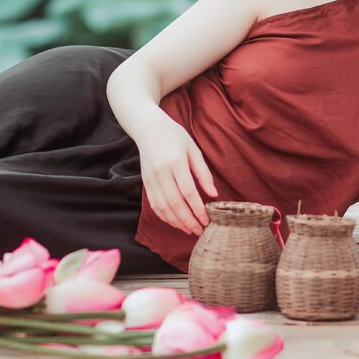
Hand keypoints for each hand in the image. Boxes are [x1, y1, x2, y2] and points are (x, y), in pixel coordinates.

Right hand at [136, 114, 218, 236]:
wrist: (148, 128)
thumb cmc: (175, 136)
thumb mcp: (194, 150)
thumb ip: (203, 173)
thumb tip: (214, 194)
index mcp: (175, 162)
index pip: (188, 192)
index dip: (197, 209)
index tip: (207, 220)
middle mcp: (161, 172)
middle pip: (175, 203)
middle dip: (188, 220)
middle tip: (200, 230)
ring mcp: (150, 178)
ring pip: (163, 207)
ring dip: (176, 222)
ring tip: (189, 230)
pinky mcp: (145, 183)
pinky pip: (154, 204)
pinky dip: (164, 217)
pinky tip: (175, 222)